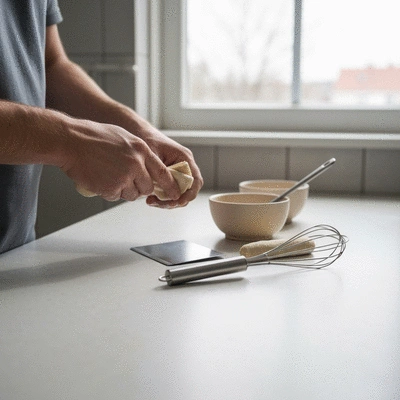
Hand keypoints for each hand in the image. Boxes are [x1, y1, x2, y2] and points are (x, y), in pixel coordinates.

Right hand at [60, 119, 180, 201]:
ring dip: (123, 190)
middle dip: (139, 187)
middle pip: (147, 187)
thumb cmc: (94, 137)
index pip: (163, 173)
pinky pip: (115, 197)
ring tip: (108, 175)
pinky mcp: (110, 188)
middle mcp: (136, 164)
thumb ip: (139, 153)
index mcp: (142, 150)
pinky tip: (100, 179)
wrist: (71, 141)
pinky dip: (109, 192)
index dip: (170, 185)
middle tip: (126, 180)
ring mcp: (123, 177)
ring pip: (132, 194)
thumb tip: (148, 166)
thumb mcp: (124, 138)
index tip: (175, 193)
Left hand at [135, 125, 203, 207]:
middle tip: (157, 203)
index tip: (175, 202)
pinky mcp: (170, 175)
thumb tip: (171, 193)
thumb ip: (163, 174)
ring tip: (151, 201)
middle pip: (188, 191)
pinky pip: (171, 190)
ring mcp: (178, 171)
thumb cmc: (147, 140)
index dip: (188, 195)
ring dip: (167, 201)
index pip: (195, 181)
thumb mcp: (154, 157)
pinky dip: (163, 197)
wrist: (139, 132)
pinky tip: (151, 198)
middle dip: (174, 201)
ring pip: (179, 193)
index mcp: (185, 158)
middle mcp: (185, 165)